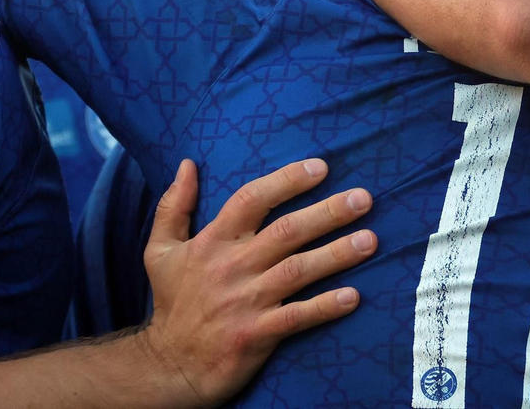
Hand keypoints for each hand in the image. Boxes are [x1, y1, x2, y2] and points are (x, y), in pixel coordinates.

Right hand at [137, 158, 375, 405]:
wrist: (169, 365)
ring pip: (298, 271)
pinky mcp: (256, 335)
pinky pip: (297, 317)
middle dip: (327, 213)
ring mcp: (246, 301)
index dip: (286, 181)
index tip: (321, 167)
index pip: (251, 200)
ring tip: (370, 240)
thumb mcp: (159, 250)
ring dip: (336, 255)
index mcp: (212, 241)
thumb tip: (187, 164)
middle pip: (286, 231)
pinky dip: (325, 307)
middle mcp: (232, 266)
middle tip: (363, 198)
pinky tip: (353, 296)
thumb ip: (174, 206)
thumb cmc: (172, 302)